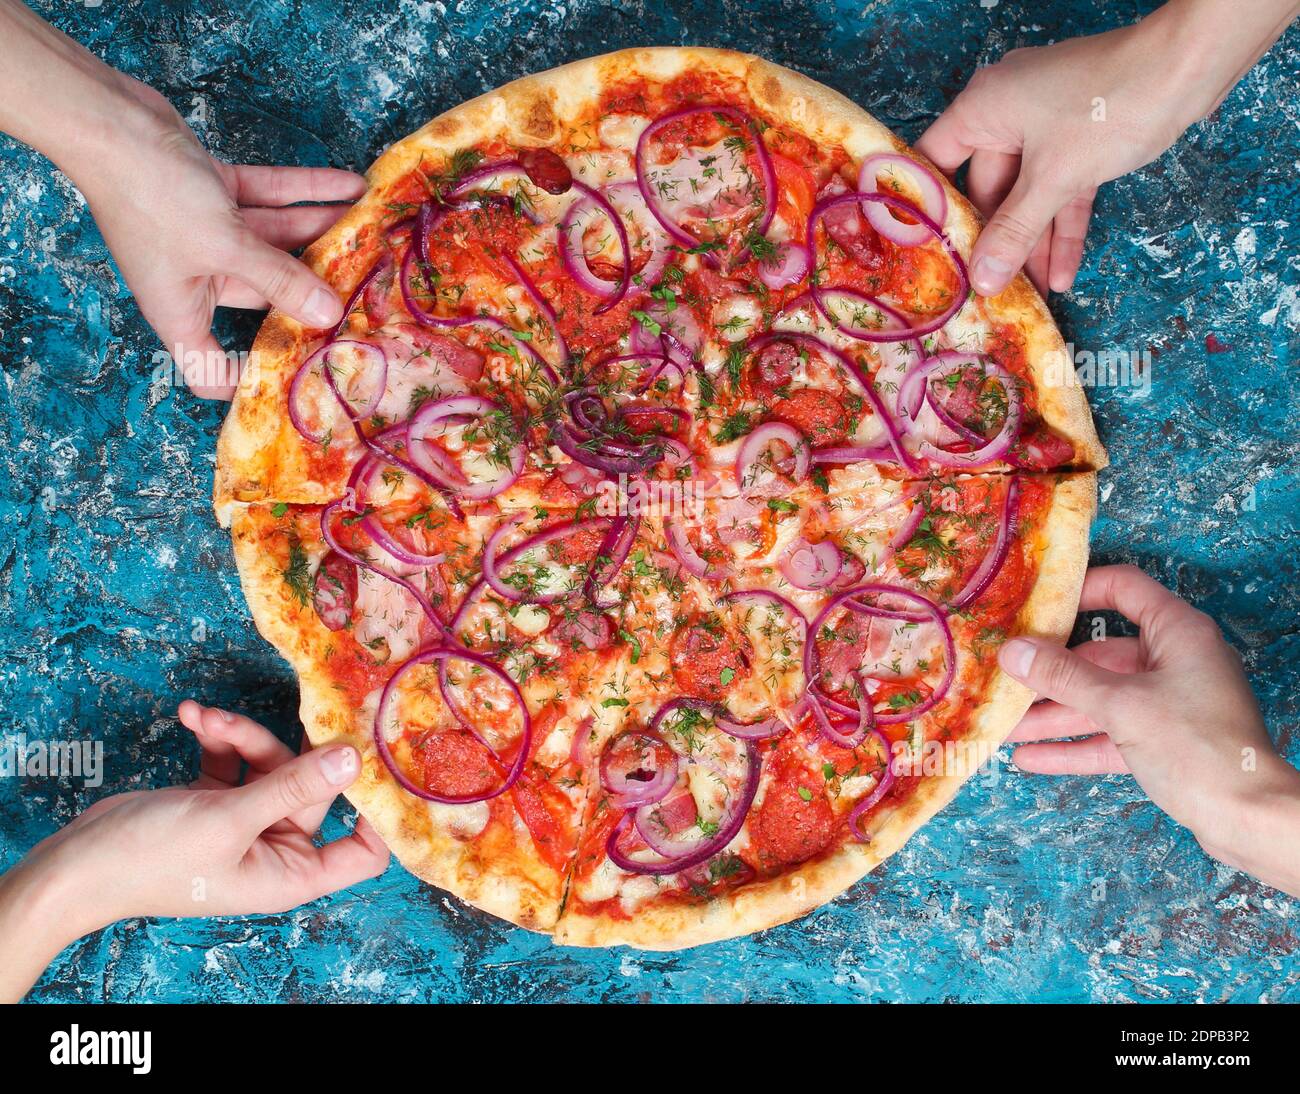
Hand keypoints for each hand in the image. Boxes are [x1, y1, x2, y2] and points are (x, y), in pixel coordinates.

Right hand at [0, 702, 387, 1000]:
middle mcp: (277, 850)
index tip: (382, 760)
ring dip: (242, 736)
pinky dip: (218, 739)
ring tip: (208, 718)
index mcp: (293, 874)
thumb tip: (352, 758)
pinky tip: (193, 716)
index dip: (378, 812)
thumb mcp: (230, 819)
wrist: (76, 864)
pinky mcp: (217, 802)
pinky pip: (234, 762)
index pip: (363, 851)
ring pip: (270, 765)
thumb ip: (294, 785)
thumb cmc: (152, 860)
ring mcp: (247, 824)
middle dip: (288, 748)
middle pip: (313, 788)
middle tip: (294, 705)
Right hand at [78, 79, 364, 398]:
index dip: (249, 381)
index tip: (298, 379)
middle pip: (266, 299)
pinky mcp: (215, 193)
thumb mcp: (224, 245)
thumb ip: (280, 280)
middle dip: (313, 292)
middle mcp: (196, 279)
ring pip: (276, 243)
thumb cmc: (149, 195)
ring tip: (371, 229)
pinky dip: (306, 193)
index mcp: (182, 312)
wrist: (107, 119)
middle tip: (366, 294)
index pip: (212, 371)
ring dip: (322, 232)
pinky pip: (269, 199)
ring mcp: (207, 235)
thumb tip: (327, 314)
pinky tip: (351, 186)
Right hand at [916, 0, 1299, 296]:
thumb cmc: (1109, 106)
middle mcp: (1006, 113)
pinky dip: (1062, 224)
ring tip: (1029, 293)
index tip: (922, 253)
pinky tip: (1063, 271)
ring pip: (1028, 194)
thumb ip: (1014, 232)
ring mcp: (1045, 125)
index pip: (934, 162)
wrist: (1189, 67)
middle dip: (995, 240)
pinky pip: (1061, 189)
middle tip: (985, 287)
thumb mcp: (1054, 178)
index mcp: (982, 107)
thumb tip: (982, 281)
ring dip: (1032, 242)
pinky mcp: (1080, 139)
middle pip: (986, 189)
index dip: (926, 208)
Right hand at [998, 564, 1299, 895]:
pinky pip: (1110, 735)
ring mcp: (1169, 704)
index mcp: (1177, 633)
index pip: (1123, 589)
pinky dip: (1074, 745)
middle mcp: (1174, 662)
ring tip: (1004, 727)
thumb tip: (1013, 652)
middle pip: (1099, 654)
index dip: (1079, 592)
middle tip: (1004, 677)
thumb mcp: (1121, 705)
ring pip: (1099, 700)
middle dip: (1049, 672)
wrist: (1249, 819)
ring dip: (1054, 715)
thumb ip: (1063, 677)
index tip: (1035, 606)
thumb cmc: (1198, 748)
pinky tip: (1031, 758)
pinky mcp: (1164, 742)